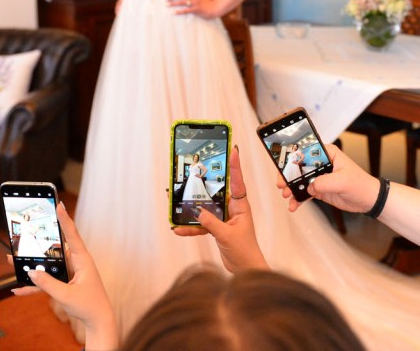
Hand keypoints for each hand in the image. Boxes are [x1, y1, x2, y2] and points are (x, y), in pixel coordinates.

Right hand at [12, 203, 116, 346]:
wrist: (97, 320)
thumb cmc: (89, 305)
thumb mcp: (67, 295)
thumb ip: (48, 285)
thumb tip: (31, 273)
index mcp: (82, 260)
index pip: (72, 235)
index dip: (65, 220)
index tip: (59, 204)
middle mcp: (76, 263)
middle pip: (54, 248)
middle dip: (39, 241)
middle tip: (26, 230)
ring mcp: (69, 272)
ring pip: (47, 264)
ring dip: (31, 265)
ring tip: (13, 260)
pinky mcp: (63, 283)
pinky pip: (46, 281)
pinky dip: (33, 286)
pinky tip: (18, 289)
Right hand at [174, 145, 267, 271]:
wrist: (245, 269)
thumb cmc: (245, 250)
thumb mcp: (227, 235)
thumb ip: (212, 222)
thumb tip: (198, 211)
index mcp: (241, 206)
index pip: (238, 182)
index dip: (235, 166)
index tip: (233, 150)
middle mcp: (232, 209)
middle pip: (216, 192)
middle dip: (202, 184)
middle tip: (191, 172)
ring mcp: (223, 218)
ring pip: (204, 208)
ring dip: (191, 207)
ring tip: (174, 200)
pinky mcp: (216, 228)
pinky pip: (200, 224)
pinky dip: (190, 227)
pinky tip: (178, 229)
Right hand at [277, 144, 379, 213]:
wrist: (368, 200)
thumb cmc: (360, 184)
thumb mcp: (343, 181)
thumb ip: (324, 182)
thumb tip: (310, 187)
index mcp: (328, 153)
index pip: (307, 150)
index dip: (294, 156)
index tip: (284, 165)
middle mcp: (321, 163)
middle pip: (299, 166)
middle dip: (289, 175)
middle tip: (282, 184)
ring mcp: (319, 177)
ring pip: (300, 181)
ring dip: (292, 188)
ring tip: (287, 196)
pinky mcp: (319, 189)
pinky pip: (304, 193)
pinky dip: (298, 199)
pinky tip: (294, 205)